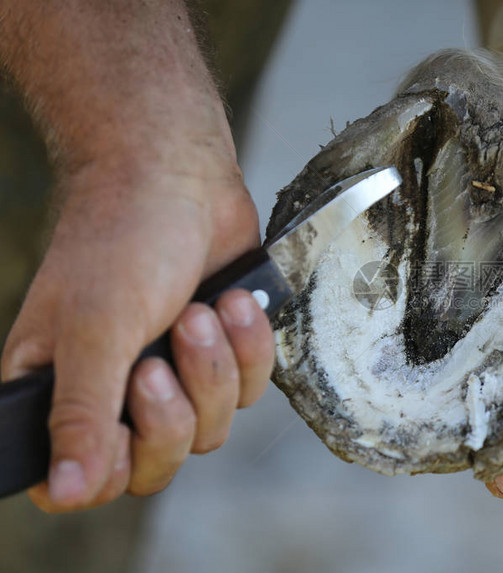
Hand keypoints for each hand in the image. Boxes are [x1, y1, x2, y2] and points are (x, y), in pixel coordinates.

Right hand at [1, 159, 275, 511]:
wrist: (179, 177)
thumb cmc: (121, 239)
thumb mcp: (94, 329)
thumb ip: (81, 411)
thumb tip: (66, 490)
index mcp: (62, 389)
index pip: (87, 477)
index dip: (114, 464)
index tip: (127, 421)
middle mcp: (118, 390)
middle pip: (159, 463)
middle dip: (172, 411)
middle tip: (160, 358)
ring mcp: (176, 373)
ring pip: (211, 428)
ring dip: (213, 368)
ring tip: (201, 310)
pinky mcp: (223, 353)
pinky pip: (251, 388)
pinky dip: (249, 346)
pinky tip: (233, 300)